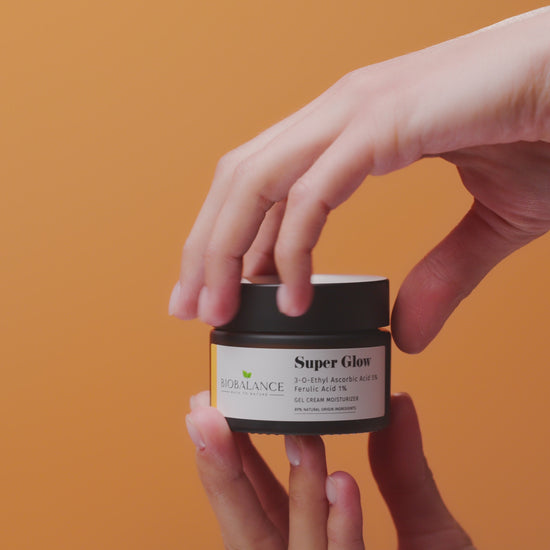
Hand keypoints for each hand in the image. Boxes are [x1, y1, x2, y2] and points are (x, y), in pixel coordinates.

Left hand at [169, 8, 549, 352]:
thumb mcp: (491, 222)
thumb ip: (442, 273)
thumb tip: (406, 334)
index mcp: (352, 128)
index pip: (260, 183)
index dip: (226, 238)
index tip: (212, 293)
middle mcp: (341, 112)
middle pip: (238, 182)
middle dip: (206, 249)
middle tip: (193, 311)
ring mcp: (358, 110)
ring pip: (256, 182)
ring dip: (226, 250)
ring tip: (218, 312)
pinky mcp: (386, 122)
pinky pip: (313, 191)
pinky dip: (292, 247)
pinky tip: (292, 298)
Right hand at [185, 392, 474, 548]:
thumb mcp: (429, 532)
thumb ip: (404, 473)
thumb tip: (398, 401)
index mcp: (313, 547)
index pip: (265, 501)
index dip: (241, 457)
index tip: (229, 409)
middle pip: (252, 526)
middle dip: (228, 470)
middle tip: (212, 415)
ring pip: (288, 548)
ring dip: (291, 493)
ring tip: (300, 437)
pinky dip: (342, 531)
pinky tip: (342, 484)